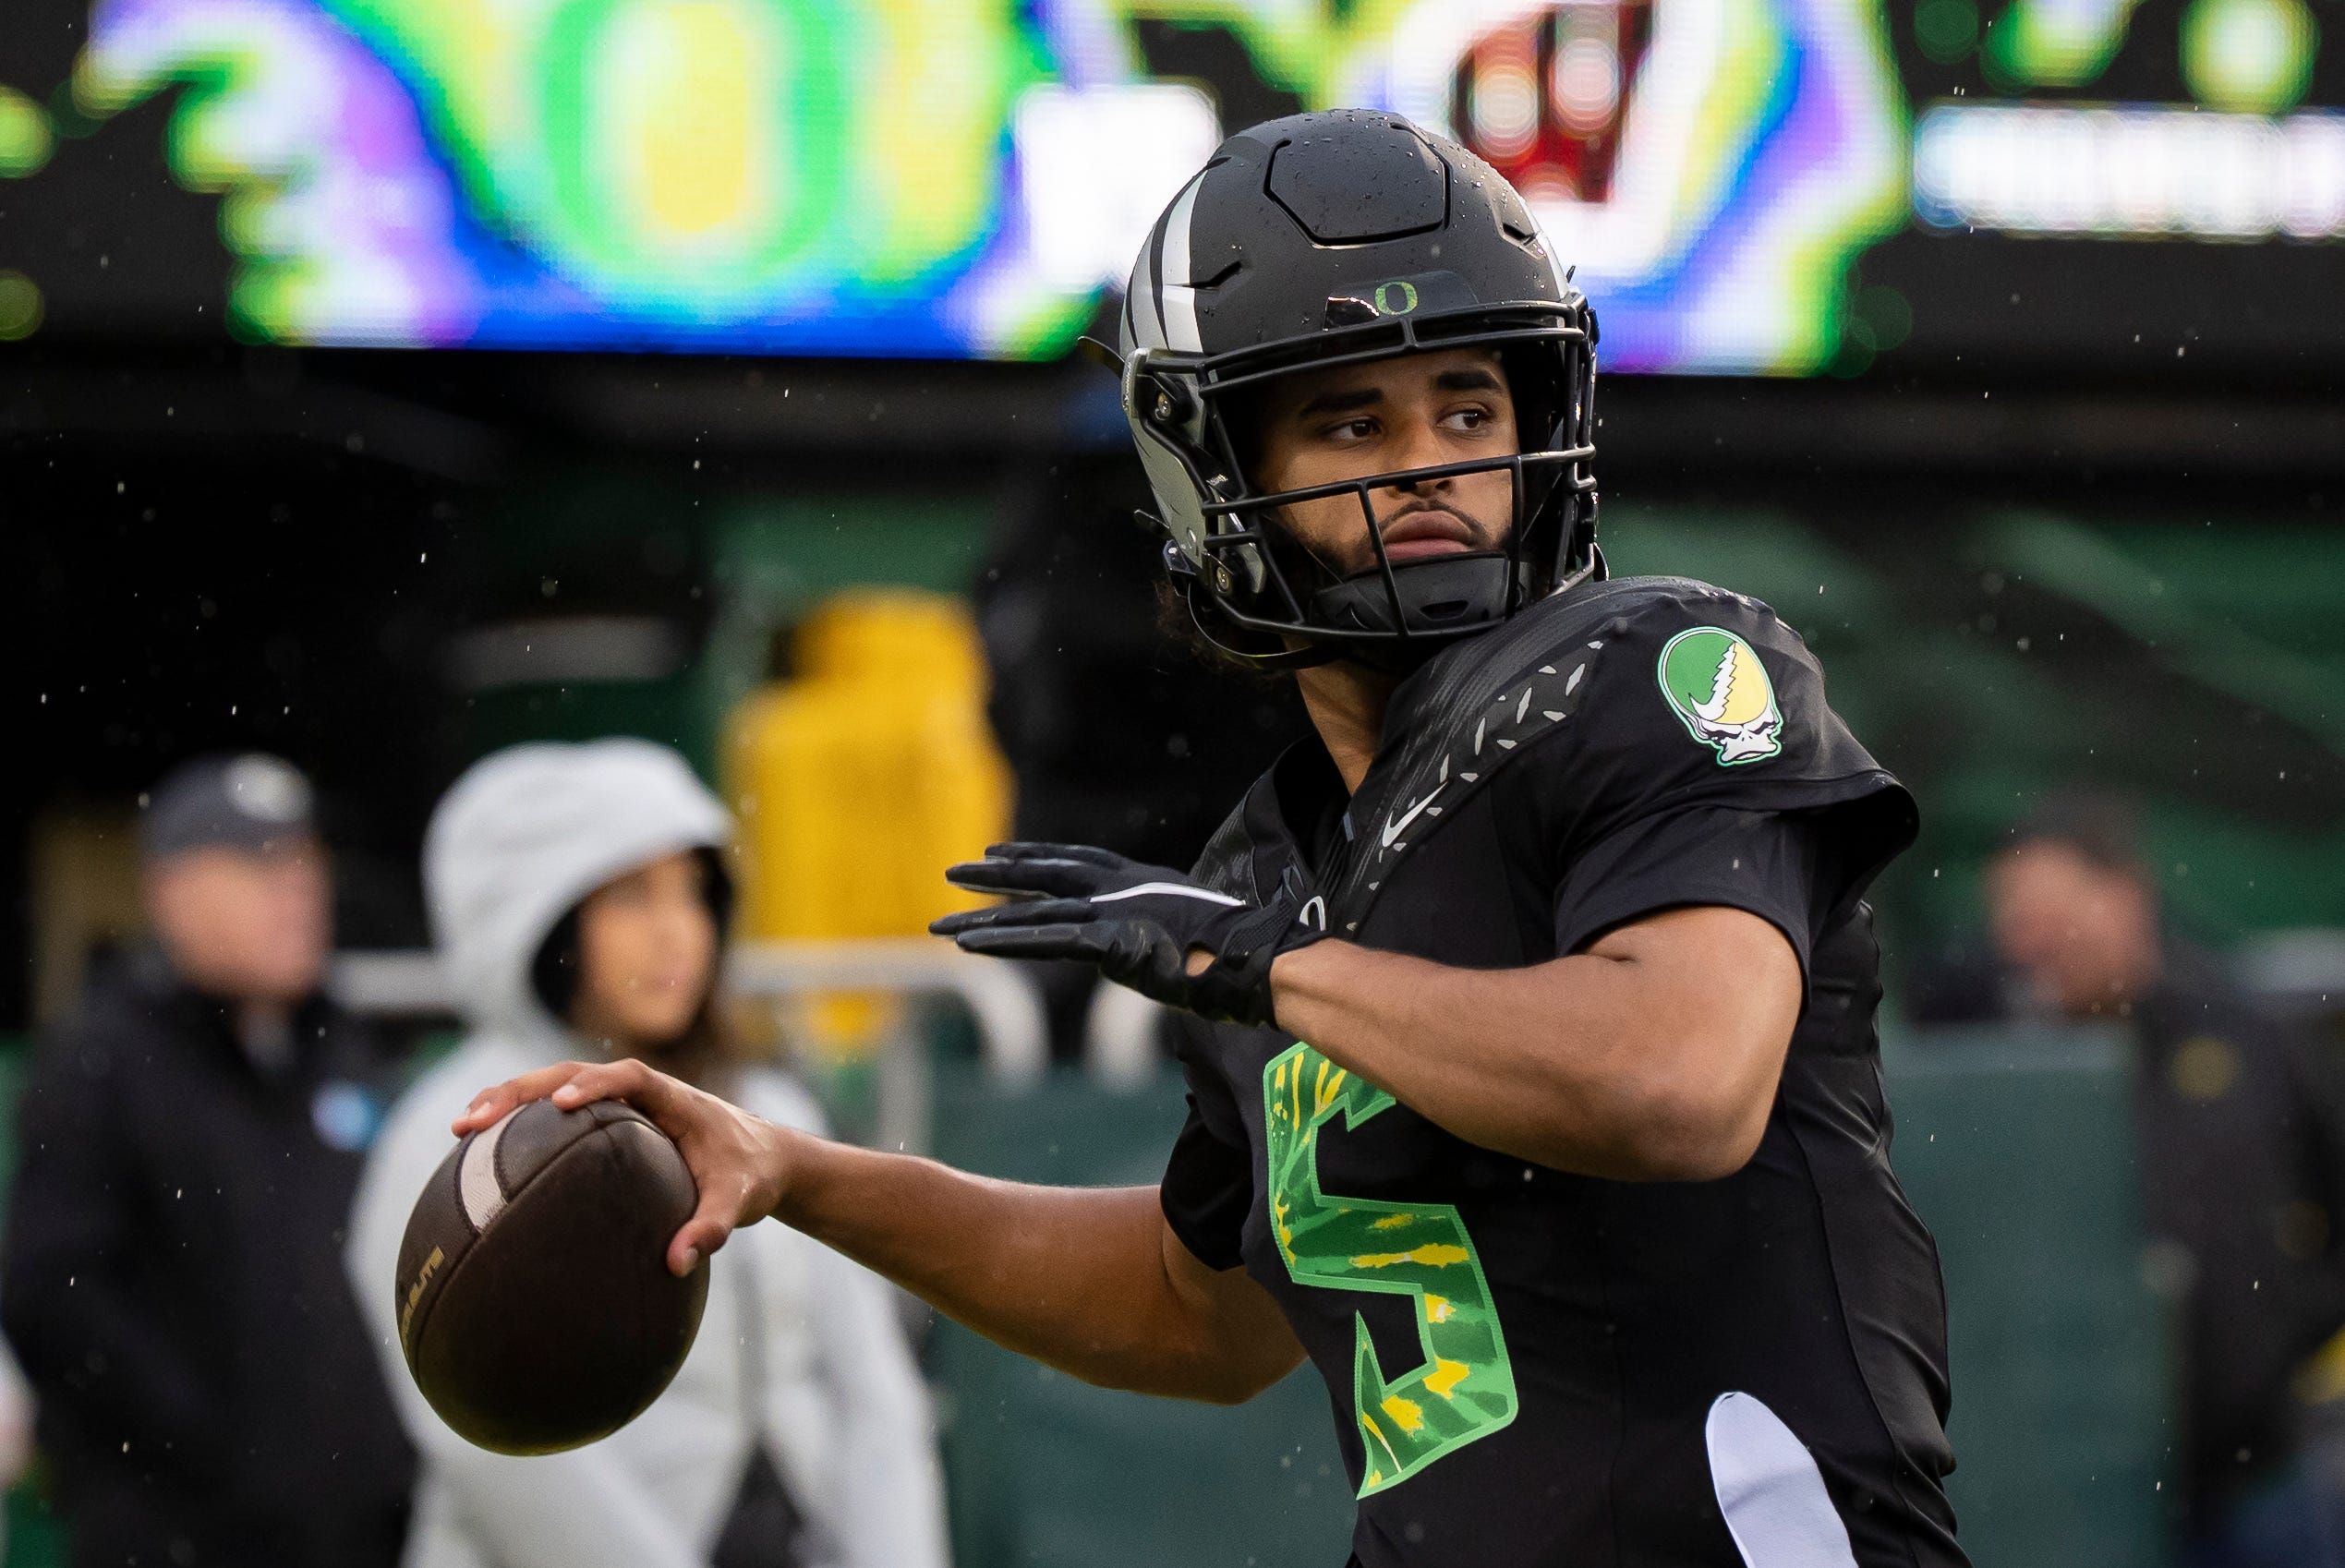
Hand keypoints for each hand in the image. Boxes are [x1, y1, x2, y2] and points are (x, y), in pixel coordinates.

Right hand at [451, 1059, 798, 1276]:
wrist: (763, 1159)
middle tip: (476, 1120)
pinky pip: (557, 1117)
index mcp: (673, 1097)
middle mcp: (640, 1091)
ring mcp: (620, 1104)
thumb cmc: (751, 1175)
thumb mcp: (740, 1202)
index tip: (561, 1107)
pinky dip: (520, 1128)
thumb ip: (713, 1229)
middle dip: (521, 1092)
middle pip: (571, 1074)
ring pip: (554, 1089)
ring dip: (508, 1103)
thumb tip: (678, 1264)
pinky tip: (480, 1159)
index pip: (629, 1077)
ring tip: (460, 1131)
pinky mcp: (608, 1121)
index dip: (594, 1085)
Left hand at [931, 842, 1328, 1027]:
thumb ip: (1167, 934)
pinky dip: (1004, 941)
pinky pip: (1044, 941)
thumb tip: (1164, 950)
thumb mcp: (1197, 933)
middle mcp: (1122, 890)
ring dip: (982, 919)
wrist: (1260, 958)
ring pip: (1034, 914)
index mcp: (1143, 881)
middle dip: (997, 874)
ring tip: (939, 923)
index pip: (1078, 861)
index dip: (1035, 856)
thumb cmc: (1243, 952)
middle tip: (953, 871)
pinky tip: (969, 945)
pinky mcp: (1109, 943)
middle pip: (1045, 874)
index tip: (998, 853)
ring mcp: (1114, 914)